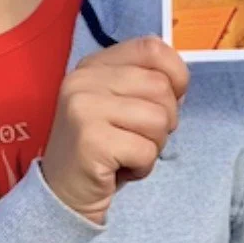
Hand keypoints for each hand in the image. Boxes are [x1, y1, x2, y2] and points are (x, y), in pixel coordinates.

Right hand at [41, 37, 188, 225]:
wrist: (62, 194)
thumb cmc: (101, 149)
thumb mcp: (119, 105)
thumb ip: (145, 85)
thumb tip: (180, 83)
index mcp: (93, 65)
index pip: (151, 48)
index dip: (175, 73)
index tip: (169, 99)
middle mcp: (84, 80)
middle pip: (160, 86)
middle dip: (164, 120)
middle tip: (138, 138)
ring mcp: (83, 108)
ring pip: (158, 119)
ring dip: (154, 146)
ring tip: (127, 154)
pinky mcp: (90, 140)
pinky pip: (146, 150)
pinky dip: (142, 166)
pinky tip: (119, 169)